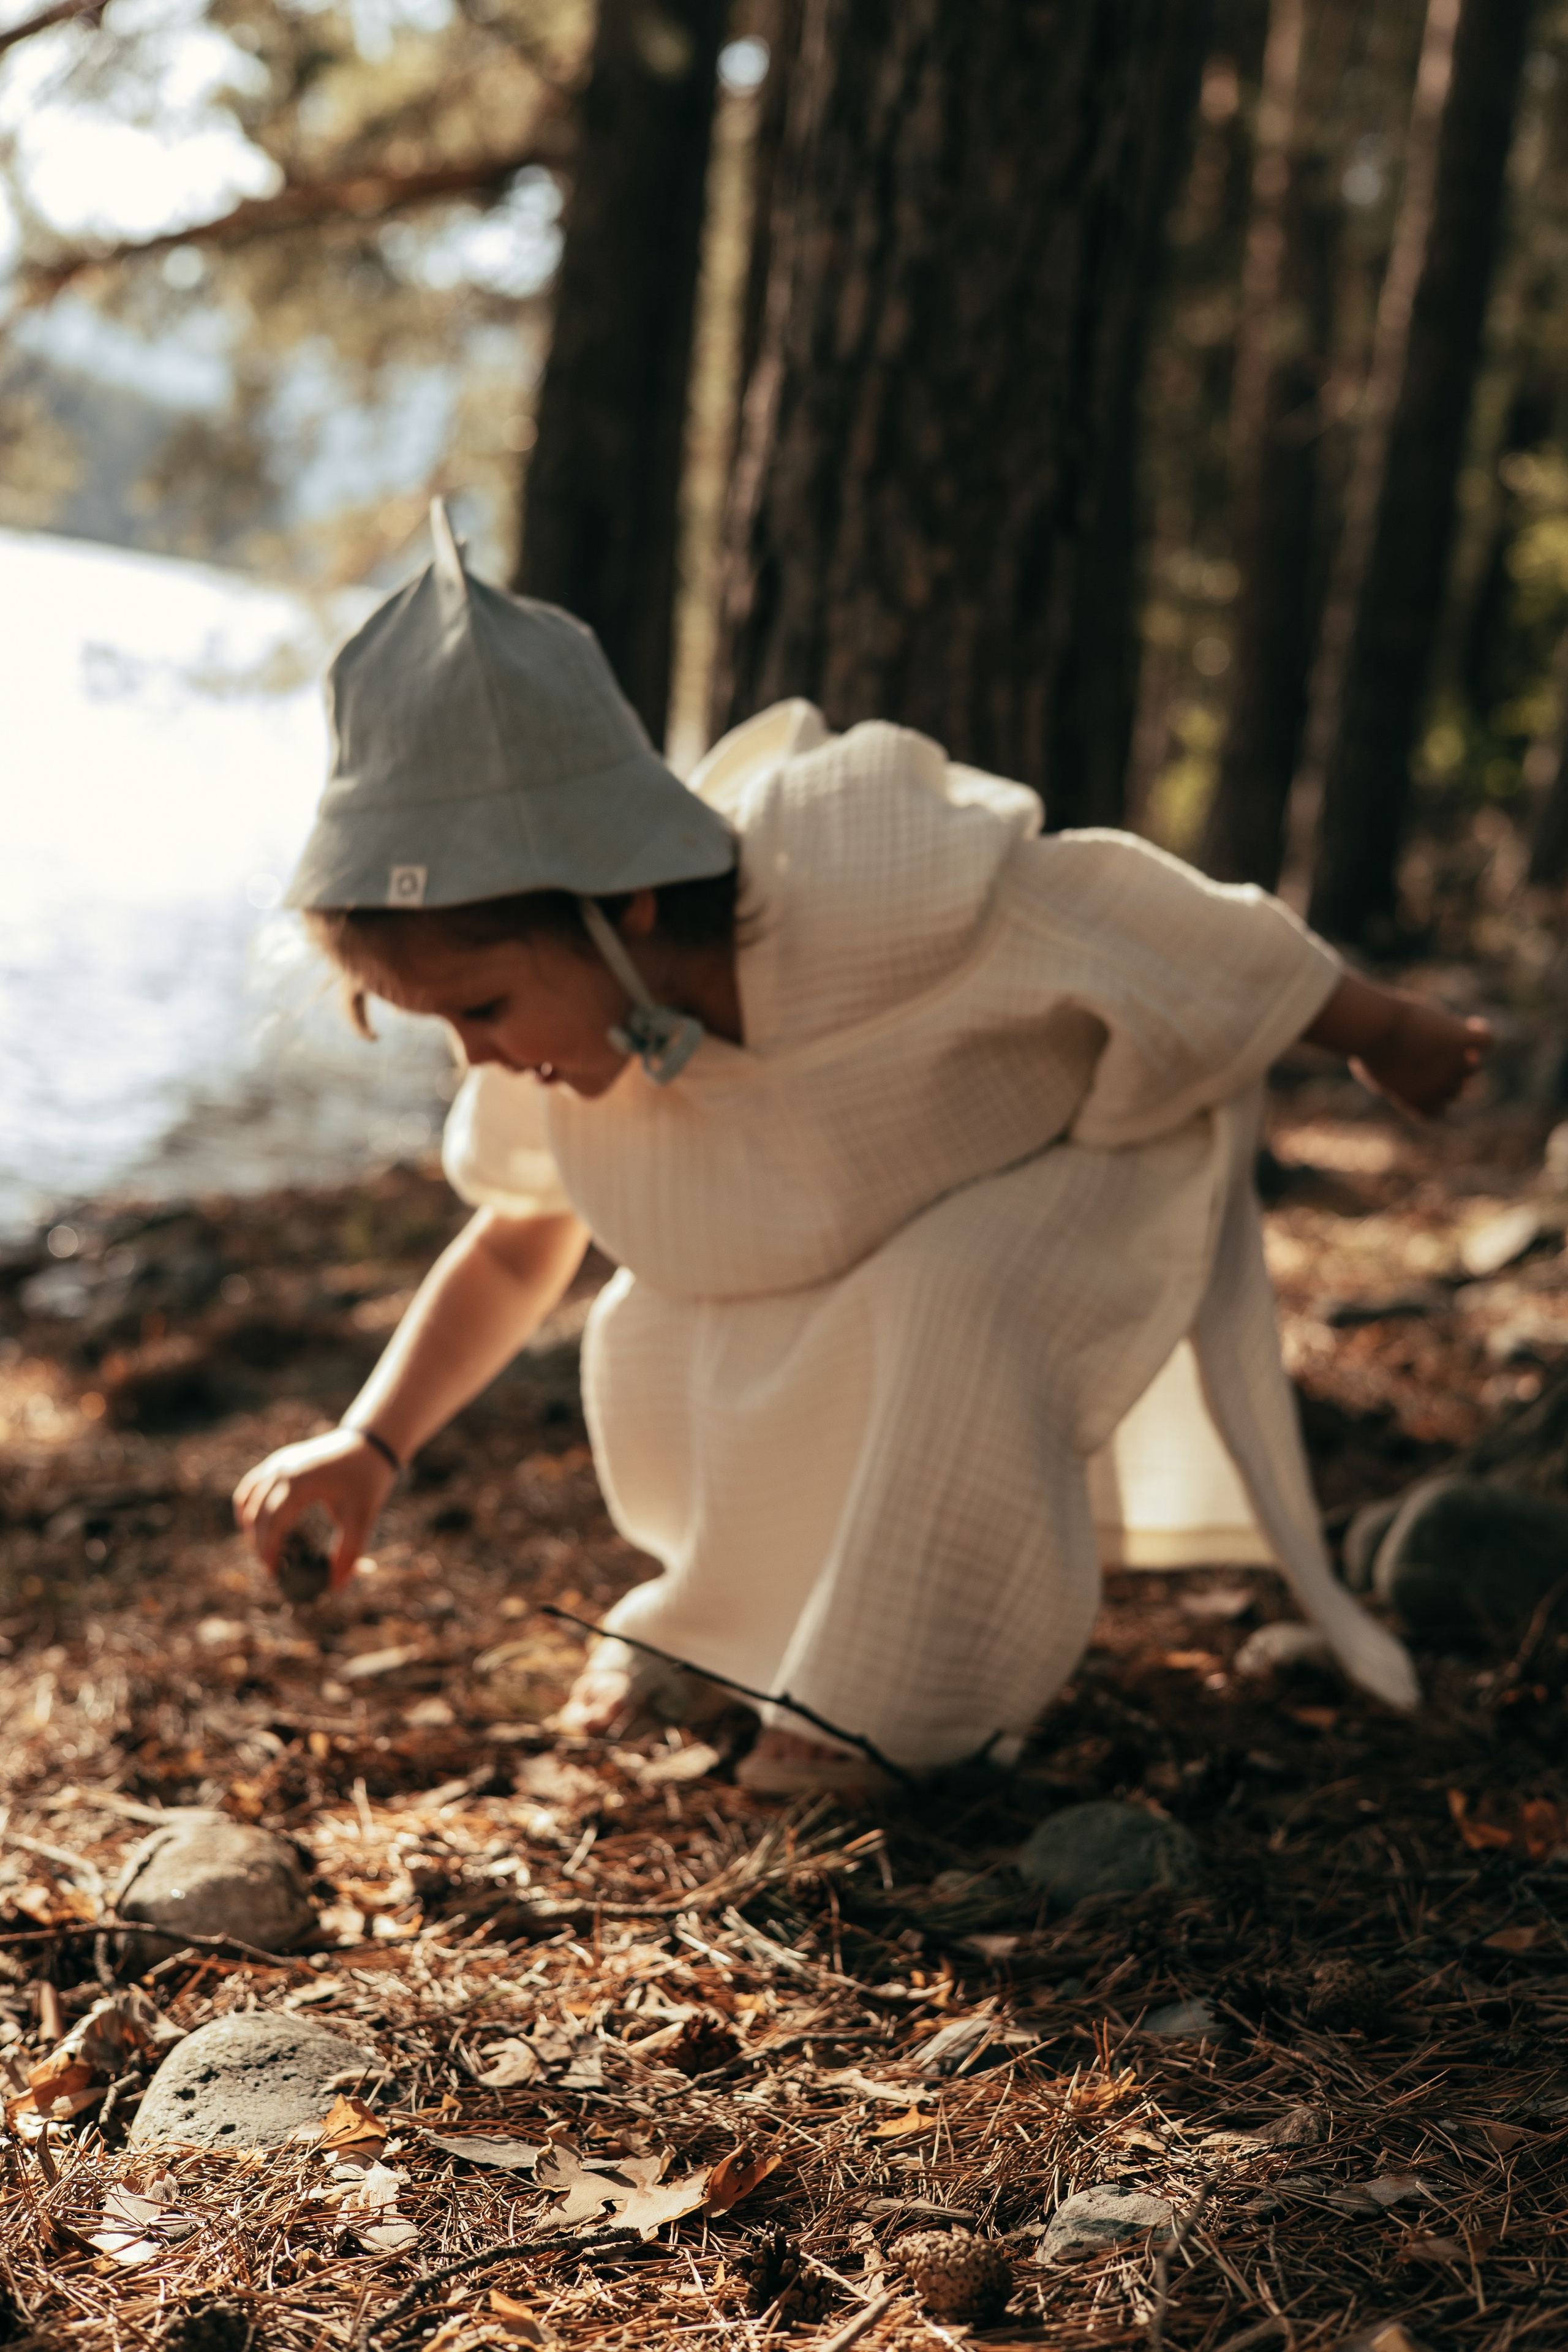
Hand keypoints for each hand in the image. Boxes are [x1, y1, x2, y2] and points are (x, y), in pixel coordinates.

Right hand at [233, 1428, 394, 1590]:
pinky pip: (252, 1486)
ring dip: (252, 1527)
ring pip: (248, 1499)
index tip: (274, 1573)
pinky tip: (260, 1527)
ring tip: (268, 1550)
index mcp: (299, 1481)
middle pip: (255, 1513)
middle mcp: (282, 1469)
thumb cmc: (368, 1479)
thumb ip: (349, 1552)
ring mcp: (277, 1462)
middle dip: (260, 1544)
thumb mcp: (361, 1517)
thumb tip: (336, 1585)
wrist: (371, 1443)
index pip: (271, 1522)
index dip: (268, 1550)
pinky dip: (250, 1508)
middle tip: (272, 1568)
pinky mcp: (279, 1461)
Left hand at [1352, 999, 1490, 1118]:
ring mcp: (1453, 1065)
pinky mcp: (1462, 1040)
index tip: (1426, 1080)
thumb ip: (1388, 1081)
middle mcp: (1440, 1088)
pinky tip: (1472, 1026)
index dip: (1435, 1096)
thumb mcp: (1369, 1072)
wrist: (1373, 1029)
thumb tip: (1395, 1078)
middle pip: (1456, 1088)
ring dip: (1462, 1054)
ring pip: (1472, 1067)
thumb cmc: (1364, 1048)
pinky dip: (1482, 1033)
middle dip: (1445, 1072)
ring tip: (1444, 1036)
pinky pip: (1486, 1040)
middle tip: (1428, 1051)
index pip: (1438, 1109)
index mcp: (1417, 1102)